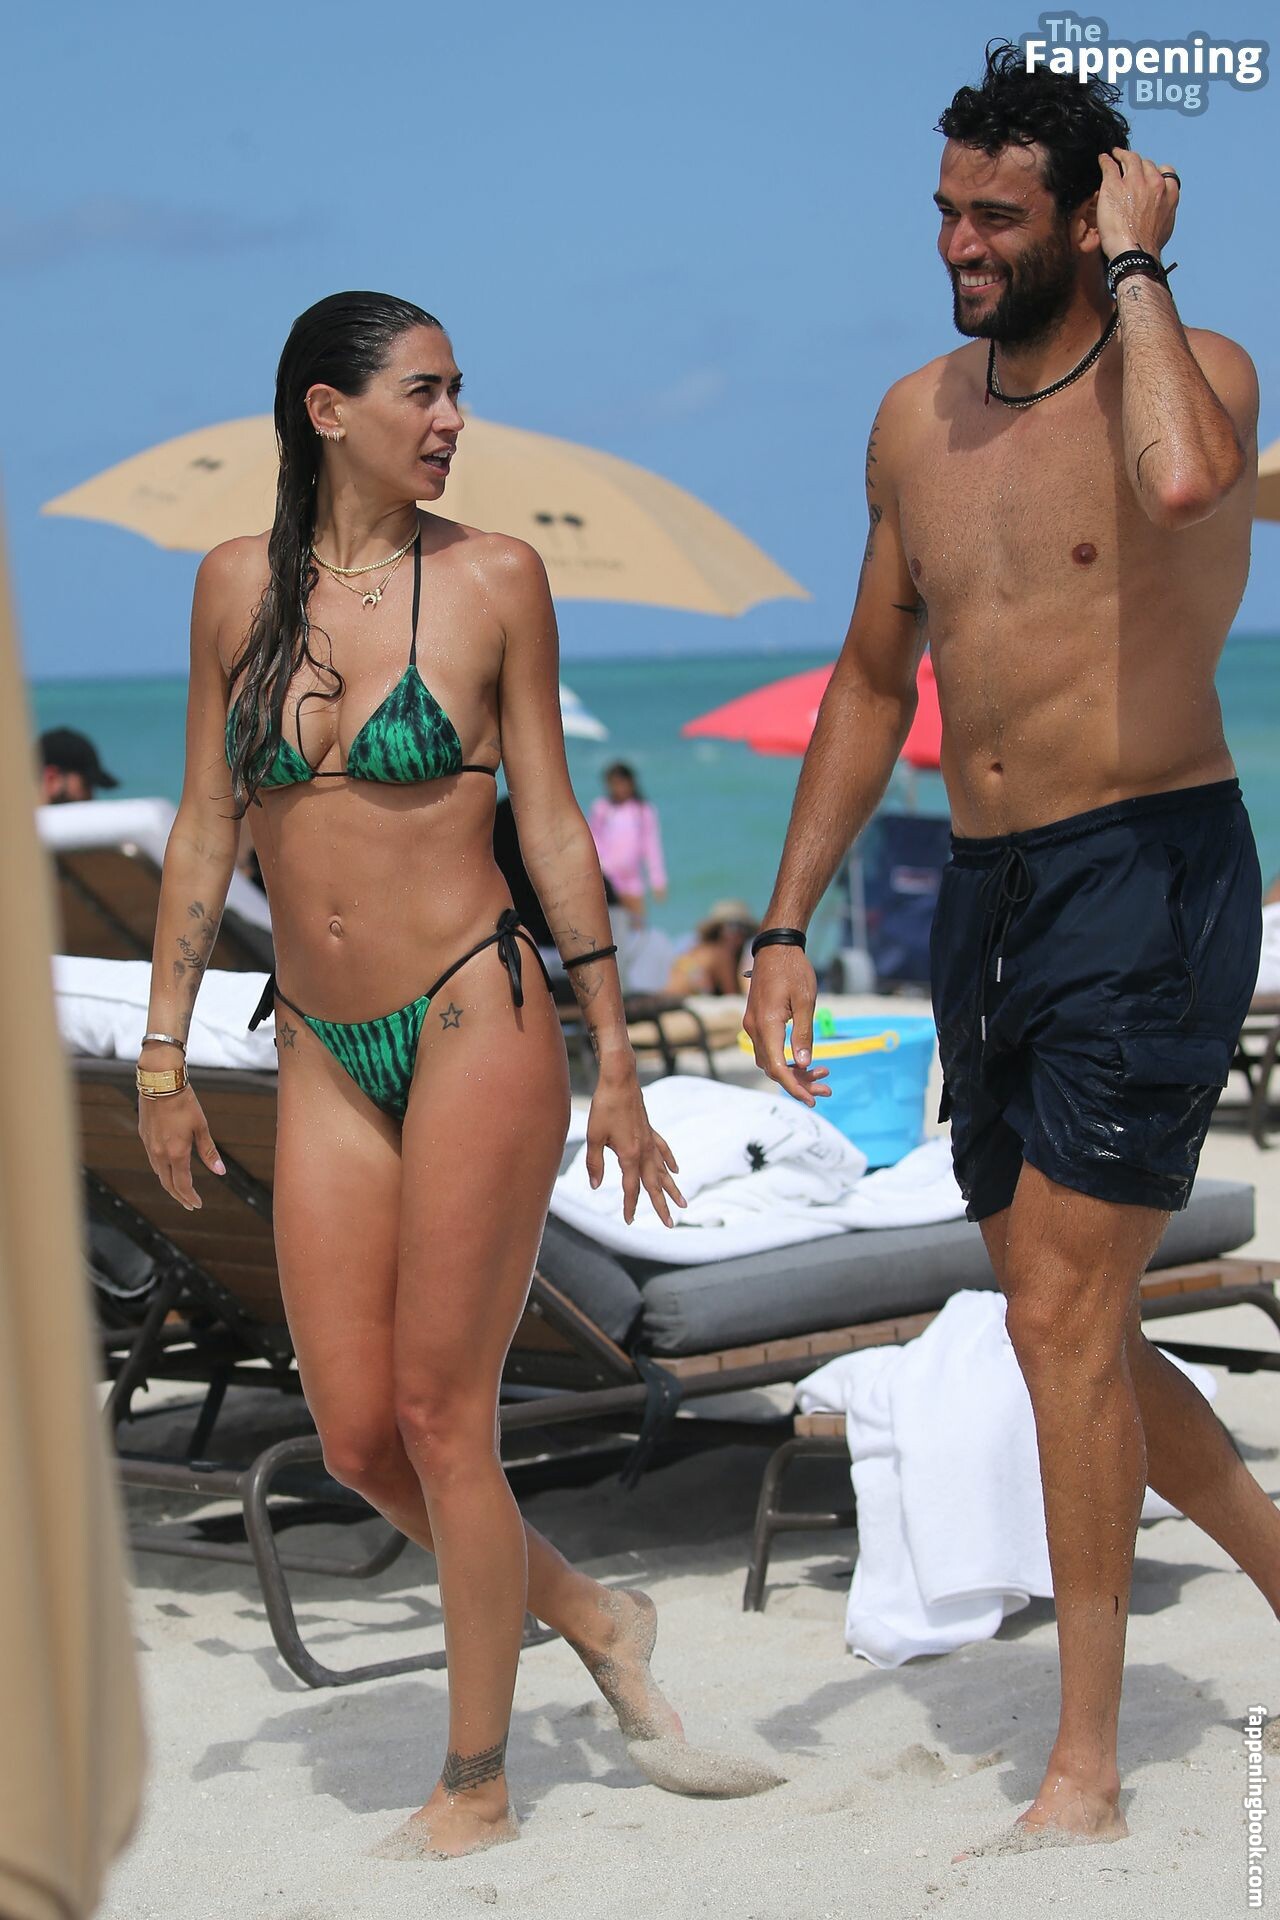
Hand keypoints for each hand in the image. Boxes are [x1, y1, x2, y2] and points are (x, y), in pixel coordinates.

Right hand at [138, 1085, 224, 1209]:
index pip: (182, 1184)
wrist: (160, 1082)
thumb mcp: (201, 1127)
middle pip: (168, 1183)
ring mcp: (149, 1145)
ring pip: (159, 1172)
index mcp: (176, 1153)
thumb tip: (220, 1172)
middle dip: (179, 1196)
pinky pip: (152, 1160)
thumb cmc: (184, 1102)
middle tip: (190, 1204)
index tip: (197, 1205)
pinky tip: (168, 1168)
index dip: (190, 1197)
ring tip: (180, 1189)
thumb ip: (209, 1151)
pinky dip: (162, 1170)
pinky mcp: (144, 1136)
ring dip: (169, 1184)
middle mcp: (159, 1153)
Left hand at [585, 1062, 685, 1225]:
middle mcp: (644, 1151)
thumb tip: (595, 1186)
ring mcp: (650, 1141)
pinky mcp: (650, 1130)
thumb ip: (594, 1163)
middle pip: (654, 1185)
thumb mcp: (594, 1137)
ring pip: (663, 1171)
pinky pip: (664, 1150)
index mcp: (629, 1155)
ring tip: (683, 1203)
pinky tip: (676, 1170)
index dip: (630, 1205)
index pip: (632, 1188)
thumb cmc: (604, 1107)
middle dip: (662, 1206)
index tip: (629, 1221)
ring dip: (672, 1188)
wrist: (619, 1080)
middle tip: (670, 1224)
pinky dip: (670, 1162)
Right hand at [742, 946, 831, 1106]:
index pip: (776, 1066)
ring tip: (822, 1074)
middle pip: (772, 1067)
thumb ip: (803, 1034)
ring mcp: (753, 1024)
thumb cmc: (793, 970)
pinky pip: (768, 1048)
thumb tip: (802, 1064)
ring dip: (793, 1071)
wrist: (776, 947)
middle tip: (825, 1089)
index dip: (794, 1086)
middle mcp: (754, 1028)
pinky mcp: (757, 1021)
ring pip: (770, 1059)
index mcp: (766, 1024)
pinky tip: (805, 1059)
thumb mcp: (805, 1002)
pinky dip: (785, 1057)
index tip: (811, 1099)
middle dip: (798, 1082)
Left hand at [1097, 148, 1178, 259]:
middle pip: (1146, 164)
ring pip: (1130, 159)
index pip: (1166, 170)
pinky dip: (1106, 160)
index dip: (1155, 170)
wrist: (1134, 252)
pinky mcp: (1114, 186)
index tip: (1147, 172)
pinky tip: (1103, 159)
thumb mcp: (1167, 223)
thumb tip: (1161, 206)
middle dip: (1138, 164)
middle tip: (1128, 163)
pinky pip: (1109, 166)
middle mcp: (1154, 183)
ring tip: (1116, 155)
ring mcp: (1134, 182)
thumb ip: (1165, 208)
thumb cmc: (1148, 245)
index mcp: (1169, 192)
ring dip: (1123, 156)